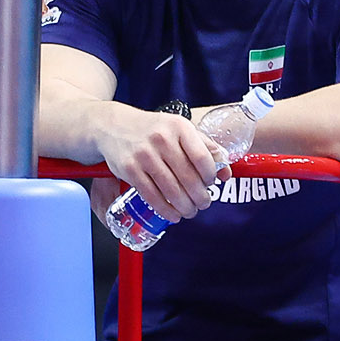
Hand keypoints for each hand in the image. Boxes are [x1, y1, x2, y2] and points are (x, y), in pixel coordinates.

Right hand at [98, 106, 229, 221]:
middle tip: (203, 203)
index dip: (210, 176)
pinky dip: (165, 210)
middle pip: (188, 177)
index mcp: (179, 127)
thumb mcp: (180, 130)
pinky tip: (173, 215)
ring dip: (185, 207)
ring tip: (190, 211)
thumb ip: (205, 148)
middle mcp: (162, 139)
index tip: (211, 183)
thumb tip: (225, 173)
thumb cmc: (153, 130)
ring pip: (171, 190)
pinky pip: (152, 196)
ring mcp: (144, 155)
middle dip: (200, 197)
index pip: (202, 157)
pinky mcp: (130, 169)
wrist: (114, 126)